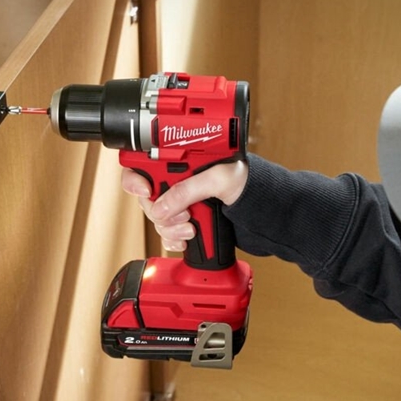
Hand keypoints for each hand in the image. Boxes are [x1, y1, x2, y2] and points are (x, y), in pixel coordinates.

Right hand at [121, 161, 248, 251]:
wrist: (264, 208)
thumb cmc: (248, 181)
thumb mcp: (219, 179)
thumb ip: (188, 189)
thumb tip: (162, 206)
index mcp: (181, 160)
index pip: (142, 164)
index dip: (136, 178)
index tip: (147, 191)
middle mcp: (176, 180)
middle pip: (146, 198)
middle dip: (159, 210)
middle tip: (183, 214)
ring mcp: (180, 202)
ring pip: (156, 219)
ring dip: (170, 228)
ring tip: (191, 228)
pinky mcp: (185, 221)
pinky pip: (166, 234)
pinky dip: (174, 240)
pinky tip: (189, 238)